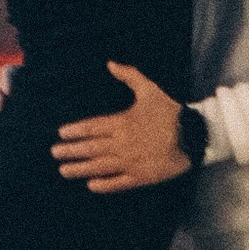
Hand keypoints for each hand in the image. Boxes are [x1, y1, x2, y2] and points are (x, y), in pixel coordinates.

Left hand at [52, 63, 190, 193]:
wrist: (193, 135)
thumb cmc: (170, 111)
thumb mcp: (149, 89)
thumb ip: (128, 75)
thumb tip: (110, 63)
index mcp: (122, 122)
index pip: (92, 128)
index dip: (75, 131)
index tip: (61, 133)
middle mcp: (122, 144)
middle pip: (90, 149)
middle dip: (70, 151)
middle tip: (55, 153)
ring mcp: (130, 162)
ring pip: (99, 167)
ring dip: (80, 169)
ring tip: (64, 170)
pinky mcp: (141, 177)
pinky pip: (118, 183)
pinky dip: (104, 185)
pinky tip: (91, 186)